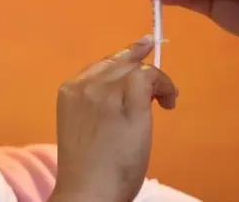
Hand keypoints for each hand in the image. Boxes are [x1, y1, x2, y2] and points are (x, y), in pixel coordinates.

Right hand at [51, 36, 177, 201]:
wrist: (88, 190)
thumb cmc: (86, 167)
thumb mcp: (85, 125)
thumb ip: (97, 103)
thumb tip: (124, 89)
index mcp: (69, 90)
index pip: (101, 65)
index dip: (124, 59)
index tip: (141, 50)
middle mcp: (85, 85)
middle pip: (119, 63)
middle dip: (141, 70)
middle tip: (160, 91)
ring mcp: (105, 91)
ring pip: (136, 68)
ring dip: (156, 80)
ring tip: (166, 100)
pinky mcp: (128, 101)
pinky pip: (150, 76)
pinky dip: (164, 84)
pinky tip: (169, 101)